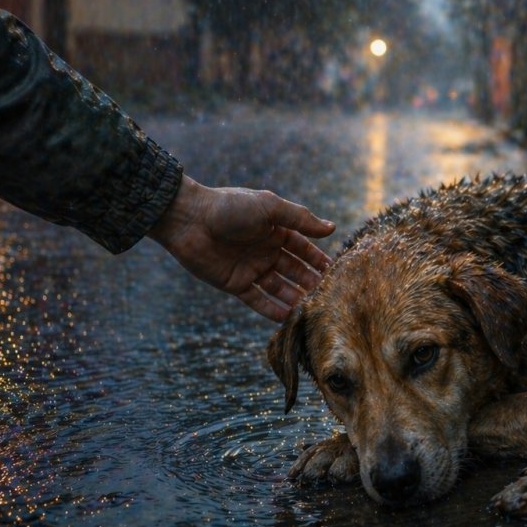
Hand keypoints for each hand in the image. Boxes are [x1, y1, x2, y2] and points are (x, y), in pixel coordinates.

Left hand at [148, 176, 335, 320]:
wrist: (188, 220)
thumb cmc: (230, 207)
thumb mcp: (270, 208)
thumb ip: (301, 219)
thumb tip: (332, 228)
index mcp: (276, 230)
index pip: (305, 249)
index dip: (320, 261)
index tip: (338, 275)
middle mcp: (266, 250)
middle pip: (295, 271)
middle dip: (312, 284)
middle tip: (330, 299)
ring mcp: (251, 268)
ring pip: (280, 288)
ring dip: (296, 299)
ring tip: (314, 313)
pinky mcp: (235, 284)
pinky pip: (258, 301)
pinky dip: (273, 311)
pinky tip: (290, 319)